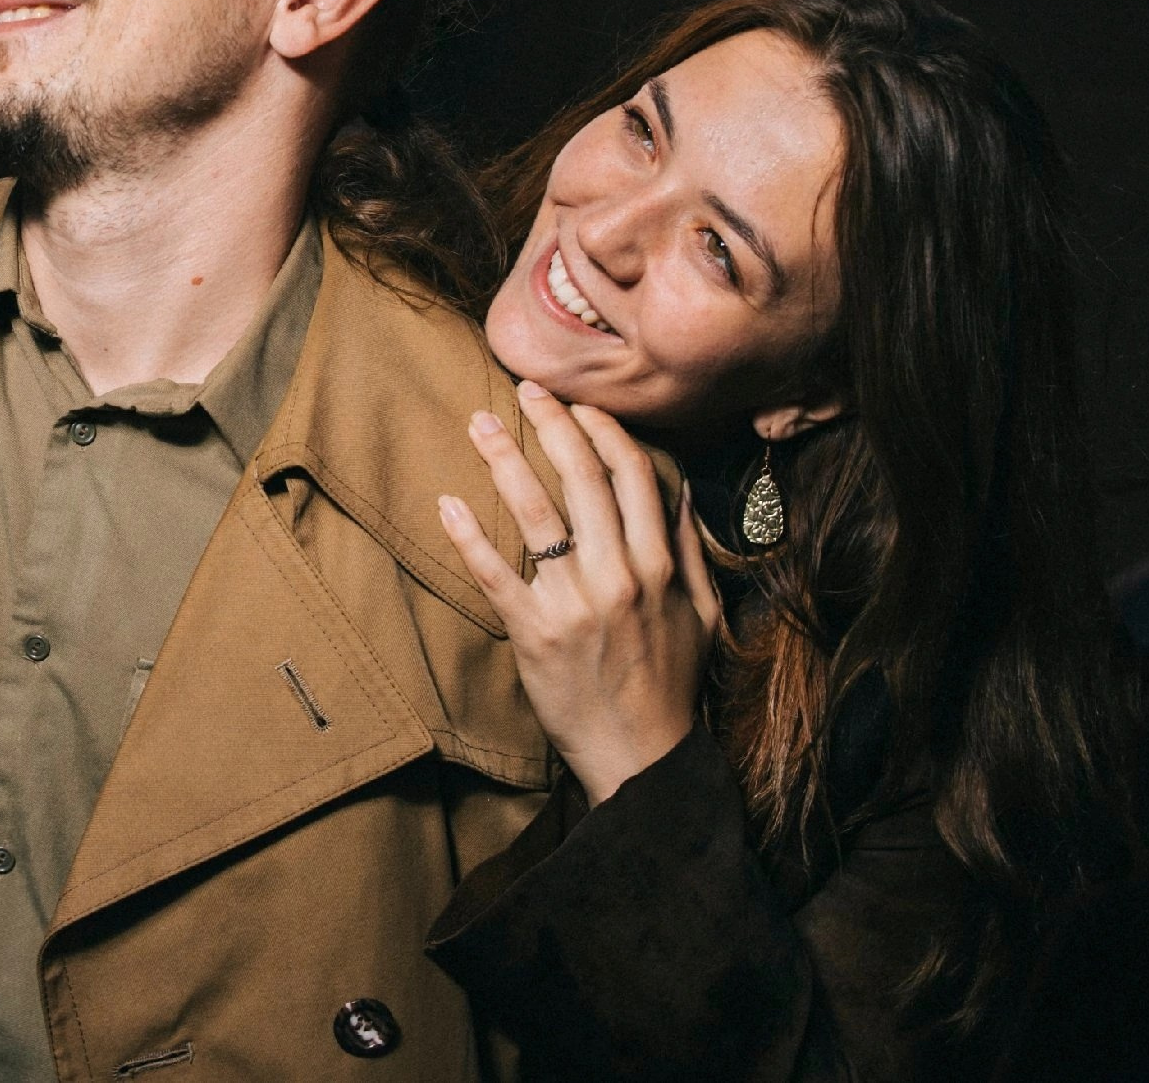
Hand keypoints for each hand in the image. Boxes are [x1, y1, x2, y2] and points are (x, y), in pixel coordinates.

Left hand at [437, 381, 722, 804]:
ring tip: (479, 424)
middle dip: (551, 426)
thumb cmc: (671, 685)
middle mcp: (619, 575)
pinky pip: (496, 573)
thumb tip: (681, 492)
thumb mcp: (701, 615)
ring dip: (504, 462)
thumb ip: (690, 550)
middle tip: (525, 390)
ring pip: (536, 515)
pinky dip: (470, 536)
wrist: (643, 757)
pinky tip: (448, 503)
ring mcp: (574, 603)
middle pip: (581, 479)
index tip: (578, 405)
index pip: (632, 475)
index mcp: (660, 565)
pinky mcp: (534, 633)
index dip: (603, 430)